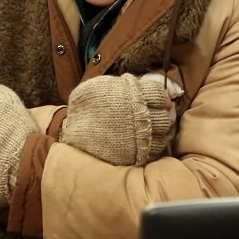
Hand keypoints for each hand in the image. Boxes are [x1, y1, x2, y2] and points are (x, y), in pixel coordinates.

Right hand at [59, 71, 181, 165]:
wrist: (73, 133)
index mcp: (132, 94)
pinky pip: (157, 148)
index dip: (162, 97)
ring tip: (154, 127)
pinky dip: (156, 143)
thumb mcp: (100, 86)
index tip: (161, 101)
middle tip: (161, 114)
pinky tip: (149, 140)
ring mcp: (140, 136)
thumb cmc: (86, 106)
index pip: (159, 93)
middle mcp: (140, 115)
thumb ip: (122, 84)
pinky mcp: (137, 153)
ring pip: (165, 132)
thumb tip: (143, 84)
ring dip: (163, 129)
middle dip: (165, 114)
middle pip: (165, 114)